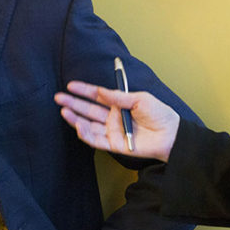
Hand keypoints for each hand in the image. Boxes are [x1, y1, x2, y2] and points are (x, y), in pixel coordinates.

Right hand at [54, 81, 179, 161]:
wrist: (170, 134)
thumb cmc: (159, 114)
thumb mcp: (140, 99)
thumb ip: (118, 97)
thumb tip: (99, 91)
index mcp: (118, 104)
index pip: (96, 96)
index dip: (83, 91)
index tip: (71, 85)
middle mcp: (112, 117)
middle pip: (88, 110)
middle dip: (73, 103)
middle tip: (58, 97)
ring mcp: (112, 131)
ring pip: (89, 125)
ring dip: (75, 118)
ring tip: (64, 111)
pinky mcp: (114, 145)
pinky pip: (96, 140)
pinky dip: (86, 134)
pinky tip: (78, 125)